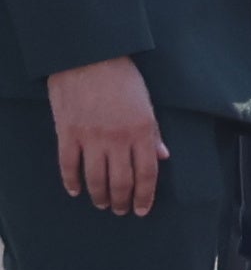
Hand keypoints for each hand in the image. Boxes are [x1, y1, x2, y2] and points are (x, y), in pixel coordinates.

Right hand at [45, 56, 166, 215]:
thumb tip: (163, 157)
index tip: (142, 210)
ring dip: (100, 196)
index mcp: (142, 131)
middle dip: (122, 201)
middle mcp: (118, 139)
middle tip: (121, 210)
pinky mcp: (68, 135)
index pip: (147, 173)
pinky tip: (75, 190)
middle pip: (121, 181)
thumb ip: (154, 133)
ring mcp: (91, 138)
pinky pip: (68, 166)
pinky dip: (71, 182)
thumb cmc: (122, 78)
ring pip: (95, 179)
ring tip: (103, 203)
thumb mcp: (147, 103)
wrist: (89, 59)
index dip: (145, 196)